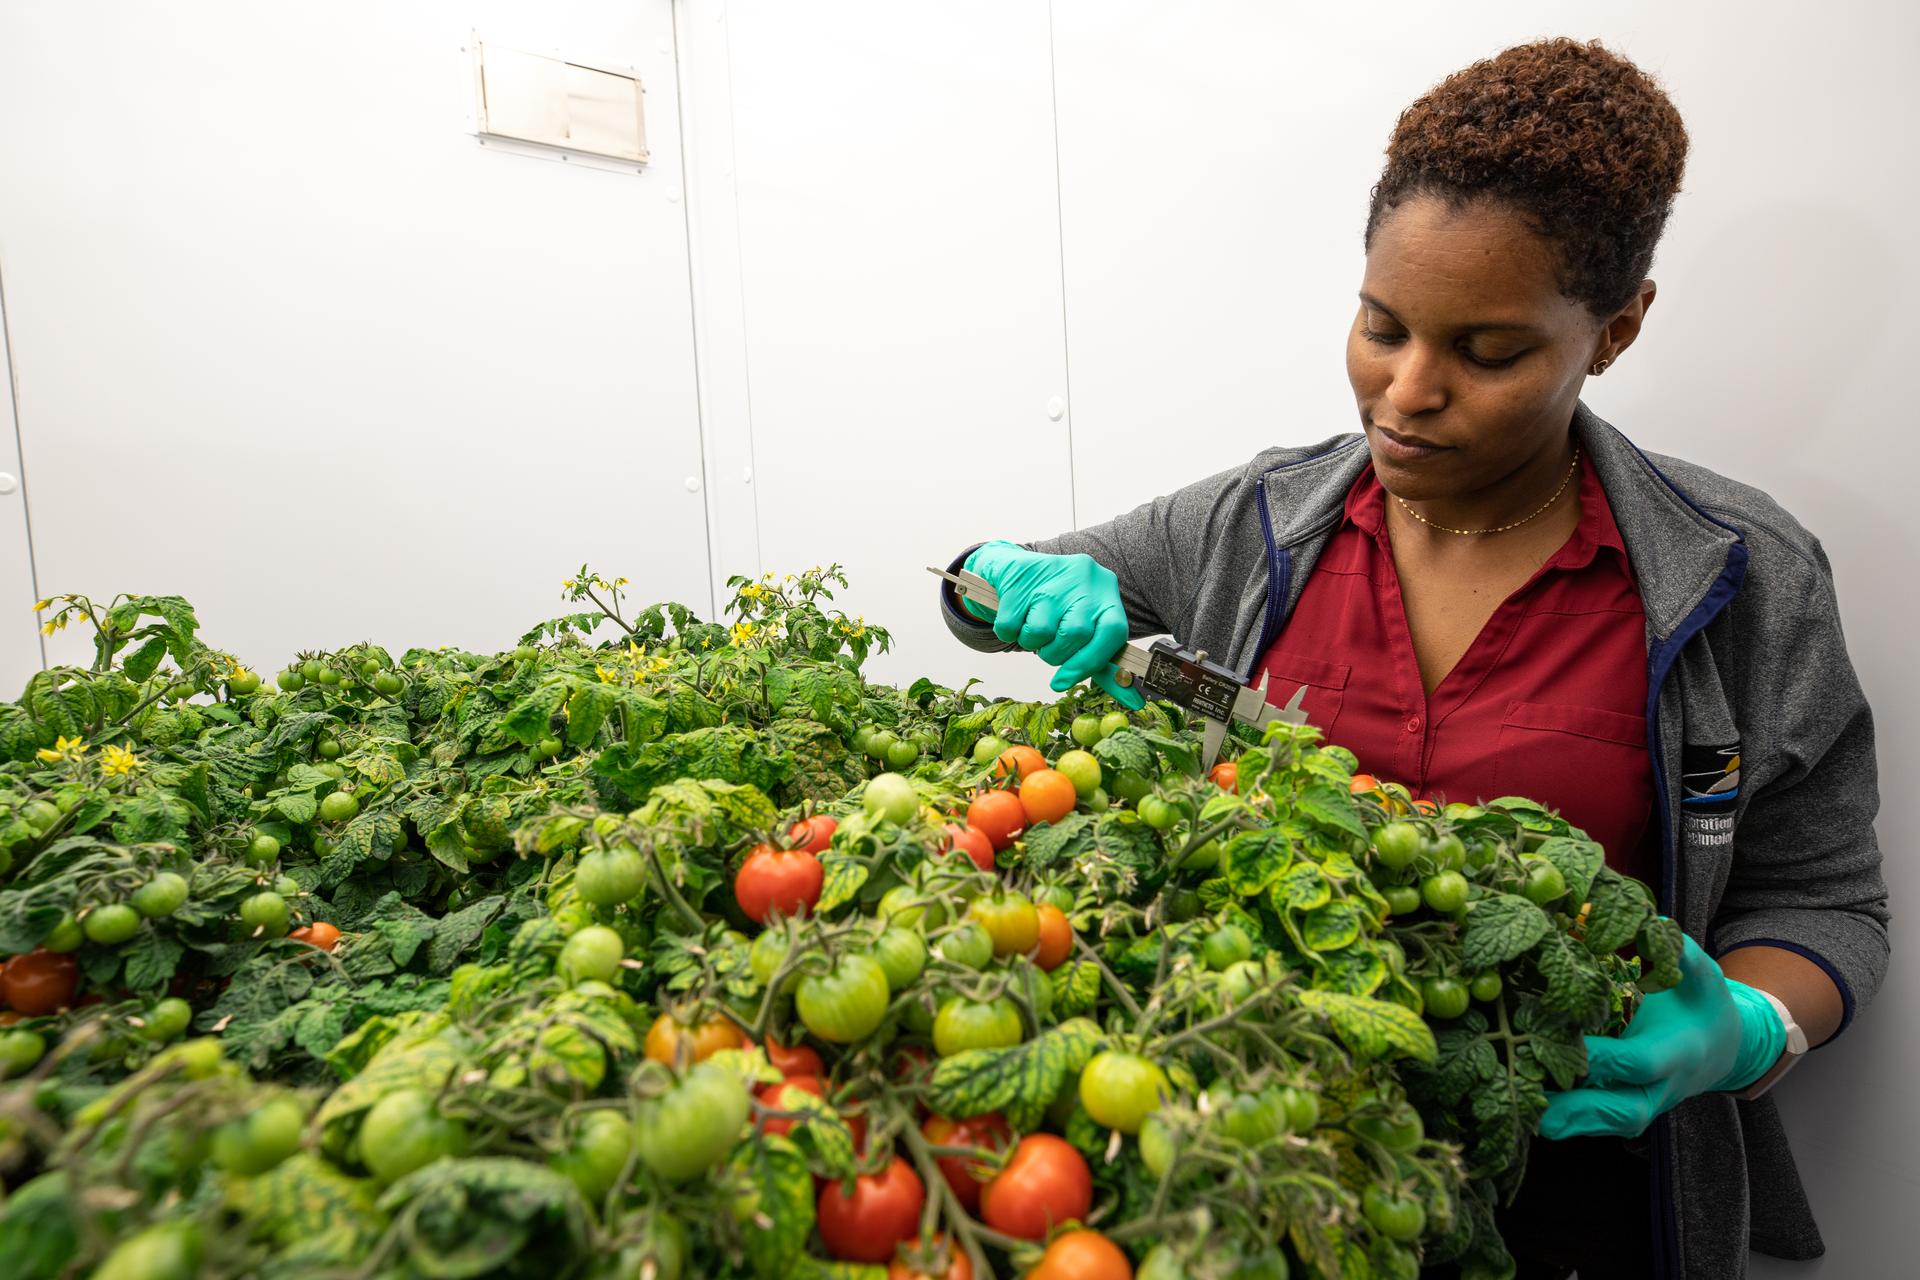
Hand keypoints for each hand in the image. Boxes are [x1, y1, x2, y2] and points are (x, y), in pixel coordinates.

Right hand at [962, 541, 1144, 708]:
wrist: (1014, 569)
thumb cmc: (1056, 607)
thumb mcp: (1085, 626)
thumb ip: (1103, 662)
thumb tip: (1134, 702)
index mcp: (1106, 591)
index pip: (1113, 633)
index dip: (1091, 662)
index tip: (1064, 681)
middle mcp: (1085, 577)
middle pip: (1074, 635)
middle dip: (1054, 653)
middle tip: (1047, 645)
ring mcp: (1051, 573)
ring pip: (1040, 632)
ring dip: (1030, 642)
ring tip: (1030, 625)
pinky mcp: (1018, 575)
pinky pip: (1010, 625)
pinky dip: (1008, 631)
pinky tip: (1014, 615)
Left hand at [1539, 931, 1786, 1138]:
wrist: (1721, 1048)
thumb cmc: (1704, 1005)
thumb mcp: (1702, 975)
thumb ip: (1681, 953)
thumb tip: (1657, 923)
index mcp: (1678, 1053)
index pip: (1639, 1062)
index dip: (1605, 1059)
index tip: (1566, 1047)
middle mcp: (1661, 1088)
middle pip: (1622, 1110)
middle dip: (1580, 1109)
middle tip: (1534, 1099)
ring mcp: (1643, 1104)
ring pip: (1604, 1125)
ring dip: (1564, 1121)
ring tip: (1520, 1108)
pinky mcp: (1624, 1109)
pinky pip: (1595, 1123)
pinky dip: (1563, 1120)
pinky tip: (1526, 1107)